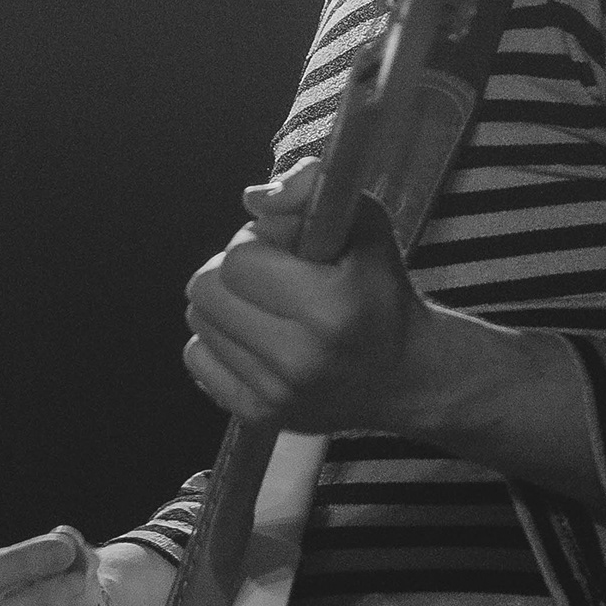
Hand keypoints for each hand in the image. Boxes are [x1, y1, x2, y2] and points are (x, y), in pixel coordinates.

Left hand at [182, 157, 431, 432]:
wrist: (408, 375)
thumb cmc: (381, 292)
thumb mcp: (364, 224)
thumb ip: (311, 189)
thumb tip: (253, 198)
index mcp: (330, 309)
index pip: (238, 259)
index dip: (256, 242)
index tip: (286, 250)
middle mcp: (300, 359)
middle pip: (205, 293)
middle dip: (232, 273)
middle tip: (270, 277)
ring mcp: (277, 395)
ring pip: (198, 325)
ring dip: (226, 307)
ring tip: (269, 308)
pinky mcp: (260, 417)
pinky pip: (198, 360)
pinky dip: (219, 343)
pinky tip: (257, 339)